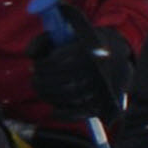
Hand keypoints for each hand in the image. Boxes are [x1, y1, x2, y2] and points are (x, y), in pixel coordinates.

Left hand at [27, 3, 131, 120]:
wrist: (118, 56)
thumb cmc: (83, 43)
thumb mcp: (65, 33)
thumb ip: (43, 40)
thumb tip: (29, 55)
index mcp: (88, 49)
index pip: (56, 62)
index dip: (42, 66)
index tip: (35, 66)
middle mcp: (96, 69)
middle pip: (61, 81)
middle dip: (42, 81)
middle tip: (34, 79)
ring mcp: (101, 88)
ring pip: (69, 96)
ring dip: (49, 95)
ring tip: (41, 90)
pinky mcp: (103, 104)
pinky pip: (81, 113)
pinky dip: (64, 114)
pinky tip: (54, 111)